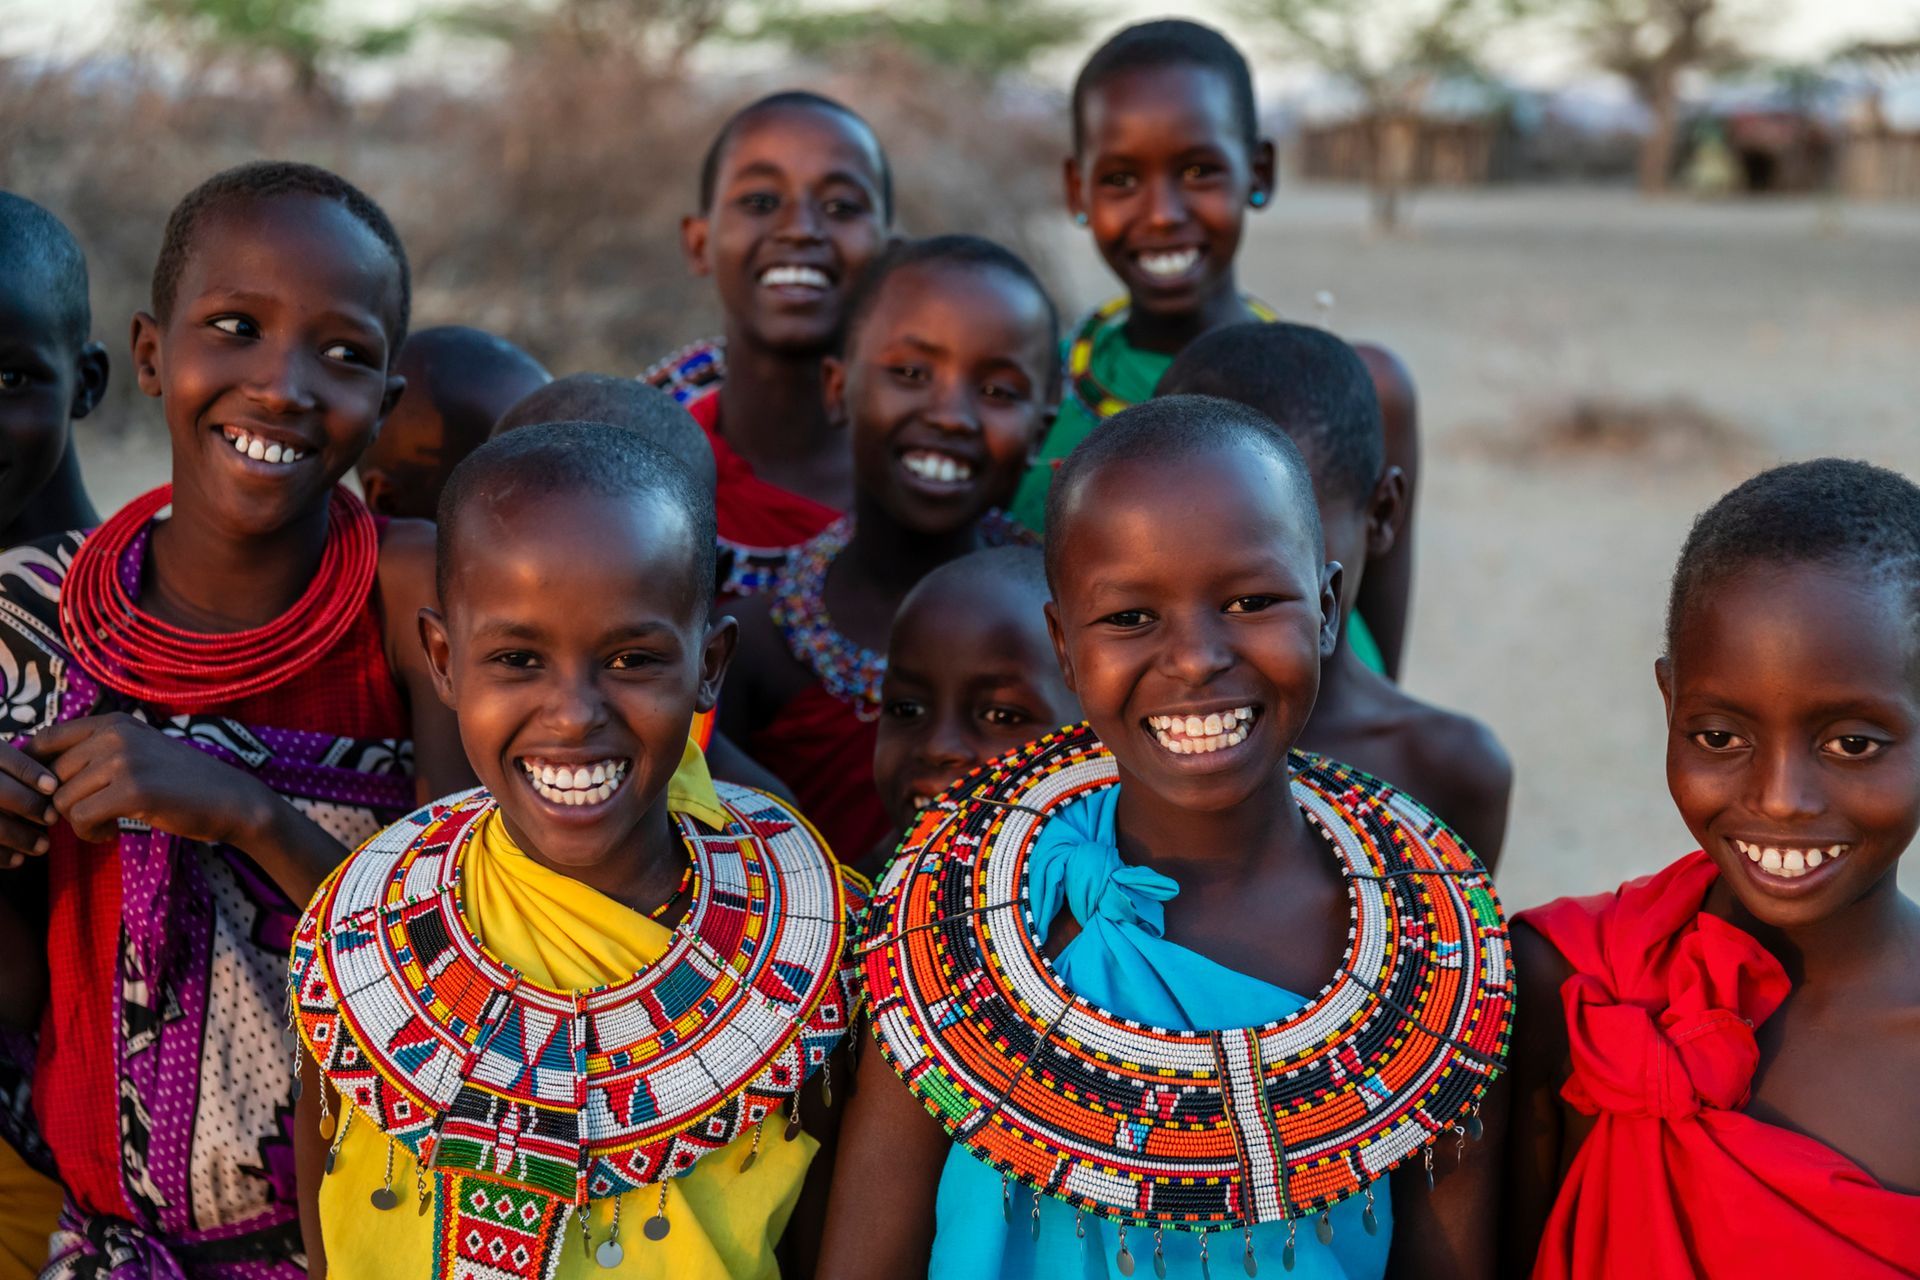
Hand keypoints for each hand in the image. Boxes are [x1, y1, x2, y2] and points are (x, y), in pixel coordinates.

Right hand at [0, 741, 57, 868]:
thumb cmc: (2, 782)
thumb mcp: (3, 766)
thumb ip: (23, 768)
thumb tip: (61, 784)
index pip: (2, 756)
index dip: (28, 772)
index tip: (53, 786)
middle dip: (26, 803)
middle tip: (52, 818)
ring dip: (17, 836)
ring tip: (43, 846)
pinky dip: (0, 855)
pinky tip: (19, 860)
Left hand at [25, 713, 273, 848]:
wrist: (232, 800)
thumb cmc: (182, 783)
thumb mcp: (138, 752)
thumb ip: (96, 753)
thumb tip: (42, 773)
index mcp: (114, 722)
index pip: (45, 740)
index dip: (39, 772)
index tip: (58, 793)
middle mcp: (115, 734)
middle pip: (52, 776)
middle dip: (65, 803)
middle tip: (93, 815)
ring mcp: (125, 760)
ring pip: (63, 800)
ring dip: (79, 822)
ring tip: (106, 825)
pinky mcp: (134, 790)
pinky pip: (82, 818)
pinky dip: (91, 833)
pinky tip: (113, 832)